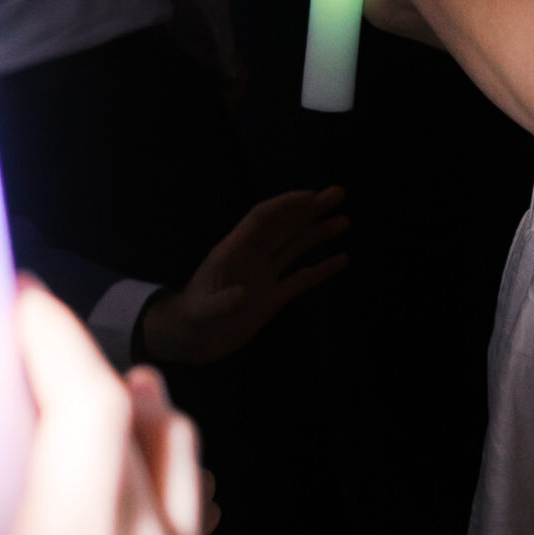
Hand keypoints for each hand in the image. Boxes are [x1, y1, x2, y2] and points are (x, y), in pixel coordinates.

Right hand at [0, 284, 206, 534]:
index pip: (86, 410)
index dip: (53, 340)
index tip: (15, 300)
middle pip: (128, 427)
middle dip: (76, 367)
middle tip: (23, 339)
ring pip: (174, 464)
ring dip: (134, 410)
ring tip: (100, 376)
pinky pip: (189, 513)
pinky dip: (164, 465)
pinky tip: (138, 450)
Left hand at [137, 187, 348, 365]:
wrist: (190, 341)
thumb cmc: (191, 320)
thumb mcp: (203, 311)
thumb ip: (221, 303)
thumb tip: (241, 294)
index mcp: (233, 251)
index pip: (262, 219)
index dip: (286, 205)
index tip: (311, 197)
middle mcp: (252, 259)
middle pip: (285, 226)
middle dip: (310, 209)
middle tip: (338, 193)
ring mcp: (263, 277)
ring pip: (295, 248)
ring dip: (318, 233)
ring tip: (344, 221)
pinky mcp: (272, 298)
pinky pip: (301, 279)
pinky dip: (321, 269)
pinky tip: (340, 260)